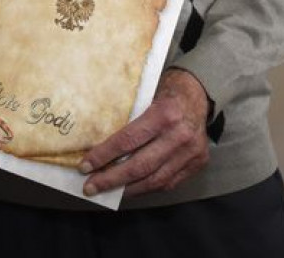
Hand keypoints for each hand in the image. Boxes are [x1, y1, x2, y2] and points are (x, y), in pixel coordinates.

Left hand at [79, 68, 210, 197]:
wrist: (198, 94)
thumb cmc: (164, 92)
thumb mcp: (145, 97)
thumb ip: (128, 120)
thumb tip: (96, 143)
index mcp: (163, 115)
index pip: (128, 140)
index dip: (104, 156)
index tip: (85, 166)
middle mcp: (179, 136)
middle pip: (140, 166)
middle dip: (112, 179)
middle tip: (90, 187)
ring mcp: (191, 153)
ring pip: (155, 180)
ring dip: (128, 189)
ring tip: (107, 192)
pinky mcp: (198, 164)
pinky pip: (169, 183)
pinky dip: (147, 188)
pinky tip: (131, 188)